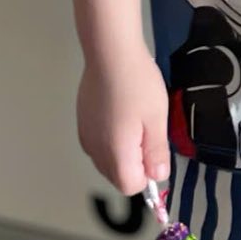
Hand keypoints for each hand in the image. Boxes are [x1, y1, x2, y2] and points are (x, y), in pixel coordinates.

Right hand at [76, 46, 169, 194]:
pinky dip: (112, 138)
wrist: (110, 53)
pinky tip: (121, 113)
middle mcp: (95, 150)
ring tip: (134, 119)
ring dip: (124, 151)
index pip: (130, 186)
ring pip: (108, 160)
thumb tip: (158, 177)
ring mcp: (86, 136)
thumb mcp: (157, 119)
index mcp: (114, 153)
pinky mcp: (82, 123)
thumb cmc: (137, 83)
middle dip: (135, 163)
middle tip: (147, 131)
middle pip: (117, 176)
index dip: (147, 174)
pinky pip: (99, 144)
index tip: (155, 150)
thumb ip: (157, 153)